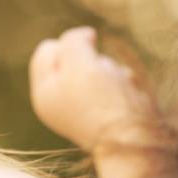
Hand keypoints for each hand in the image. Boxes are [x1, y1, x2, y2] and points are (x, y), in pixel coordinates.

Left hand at [28, 26, 154, 152]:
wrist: (133, 141)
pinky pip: (116, 83)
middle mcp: (60, 102)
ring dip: (112, 71)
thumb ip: (73, 41)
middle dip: (92, 60)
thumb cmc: (103, 102)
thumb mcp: (80, 63)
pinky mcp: (108, 112)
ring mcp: (84, 108)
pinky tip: (129, 94)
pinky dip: (124, 83)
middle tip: (102, 78)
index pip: (48, 49)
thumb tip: (85, 36)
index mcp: (44, 93)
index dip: (70, 45)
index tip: (89, 53)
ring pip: (98, 68)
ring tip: (119, 88)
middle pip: (74, 58)